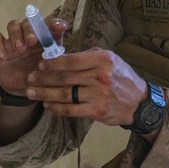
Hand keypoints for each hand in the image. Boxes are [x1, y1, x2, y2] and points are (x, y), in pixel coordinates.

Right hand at [0, 16, 66, 96]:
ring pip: (13, 25)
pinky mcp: (1, 47)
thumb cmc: (41, 76)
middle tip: (32, 41)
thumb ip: (57, 64)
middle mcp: (30, 35)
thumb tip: (63, 59)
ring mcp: (14, 40)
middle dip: (30, 30)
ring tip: (18, 48)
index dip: (55, 24)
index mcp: (46, 39)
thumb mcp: (52, 72)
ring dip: (15, 34)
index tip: (60, 27)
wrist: (23, 89)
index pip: (51, 26)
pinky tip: (2, 56)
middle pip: (29, 22)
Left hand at [25, 48, 146, 126]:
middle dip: (43, 78)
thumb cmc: (122, 78)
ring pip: (64, 94)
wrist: (139, 102)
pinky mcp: (97, 111)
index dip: (52, 62)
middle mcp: (100, 76)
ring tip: (31, 93)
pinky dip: (57, 109)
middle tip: (29, 78)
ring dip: (44, 94)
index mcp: (102, 60)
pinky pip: (71, 109)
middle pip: (64, 77)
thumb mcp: (110, 59)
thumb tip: (63, 56)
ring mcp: (99, 95)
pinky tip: (48, 106)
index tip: (39, 63)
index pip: (71, 60)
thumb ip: (88, 57)